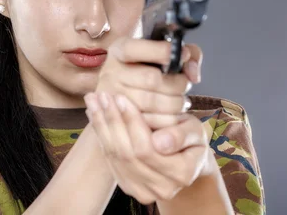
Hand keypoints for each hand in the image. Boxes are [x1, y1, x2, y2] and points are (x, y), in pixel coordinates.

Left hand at [84, 91, 212, 204]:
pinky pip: (110, 159)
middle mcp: (162, 188)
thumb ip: (181, 135)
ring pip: (115, 156)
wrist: (186, 157)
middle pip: (128, 154)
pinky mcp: (129, 186)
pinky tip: (94, 114)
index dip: (132, 122)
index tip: (120, 98)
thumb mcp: (193, 129)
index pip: (148, 148)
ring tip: (93, 100)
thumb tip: (160, 142)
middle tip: (101, 95)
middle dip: (113, 121)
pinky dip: (100, 134)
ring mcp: (144, 191)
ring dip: (101, 126)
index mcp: (182, 173)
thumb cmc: (190, 137)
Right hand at [95, 36, 203, 129]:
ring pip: (153, 102)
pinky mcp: (121, 119)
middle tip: (184, 85)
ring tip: (180, 100)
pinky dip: (169, 119)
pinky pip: (152, 121)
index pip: (140, 49)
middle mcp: (111, 72)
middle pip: (152, 79)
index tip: (183, 55)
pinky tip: (172, 113)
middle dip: (177, 83)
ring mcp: (113, 97)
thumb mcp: (162, 52)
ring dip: (176, 103)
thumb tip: (193, 74)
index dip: (165, 52)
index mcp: (120, 50)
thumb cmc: (147, 69)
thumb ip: (187, 54)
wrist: (122, 90)